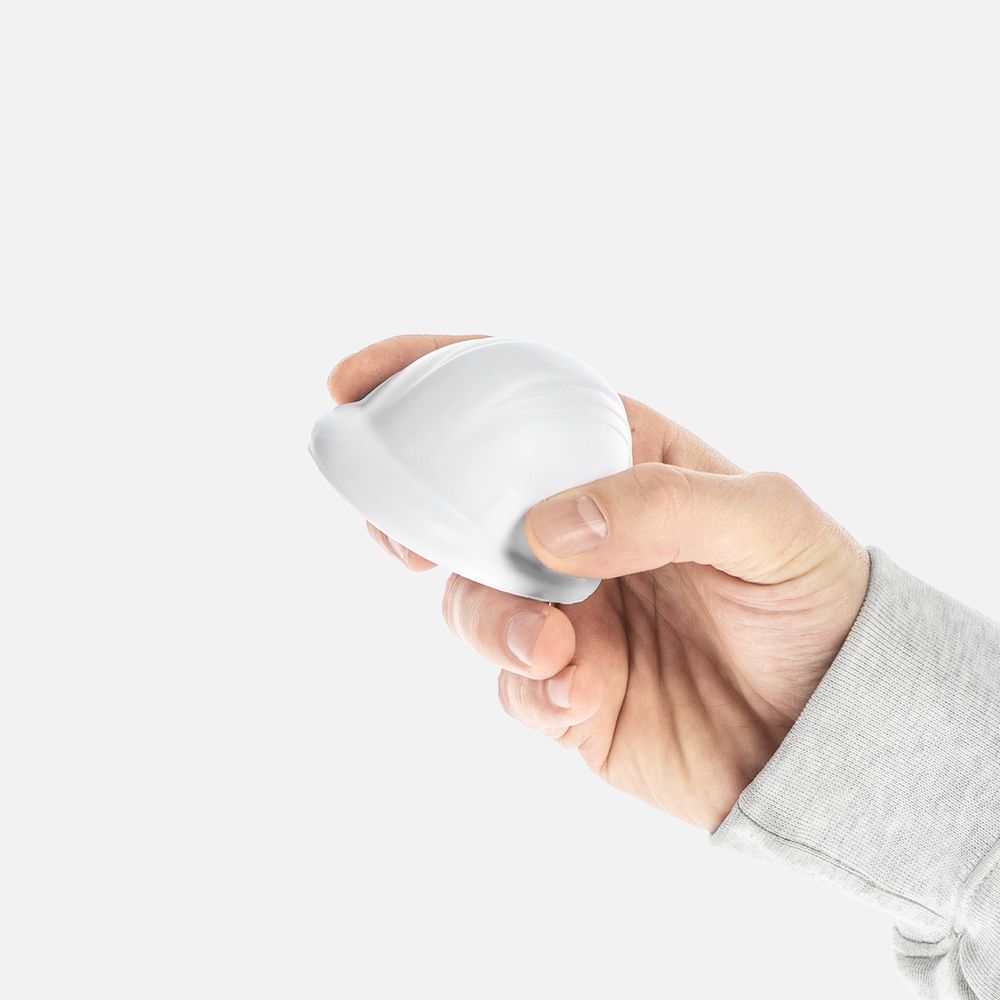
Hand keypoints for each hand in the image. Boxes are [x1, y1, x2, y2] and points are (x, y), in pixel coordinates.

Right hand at [328, 334, 871, 829]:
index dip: (429, 376)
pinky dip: (533, 687)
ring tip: (558, 649)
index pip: (511, 397)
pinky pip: (512, 682)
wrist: (832, 727)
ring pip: (472, 602)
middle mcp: (577, 530)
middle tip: (407, 541)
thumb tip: (545, 530)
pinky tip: (584, 696)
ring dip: (493, 622)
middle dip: (417, 517)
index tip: (354, 383)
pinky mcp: (566, 688)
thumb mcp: (766, 521)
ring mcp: (567, 610)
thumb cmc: (813, 599)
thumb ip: (662, 505)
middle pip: (461, 503)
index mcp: (617, 460)